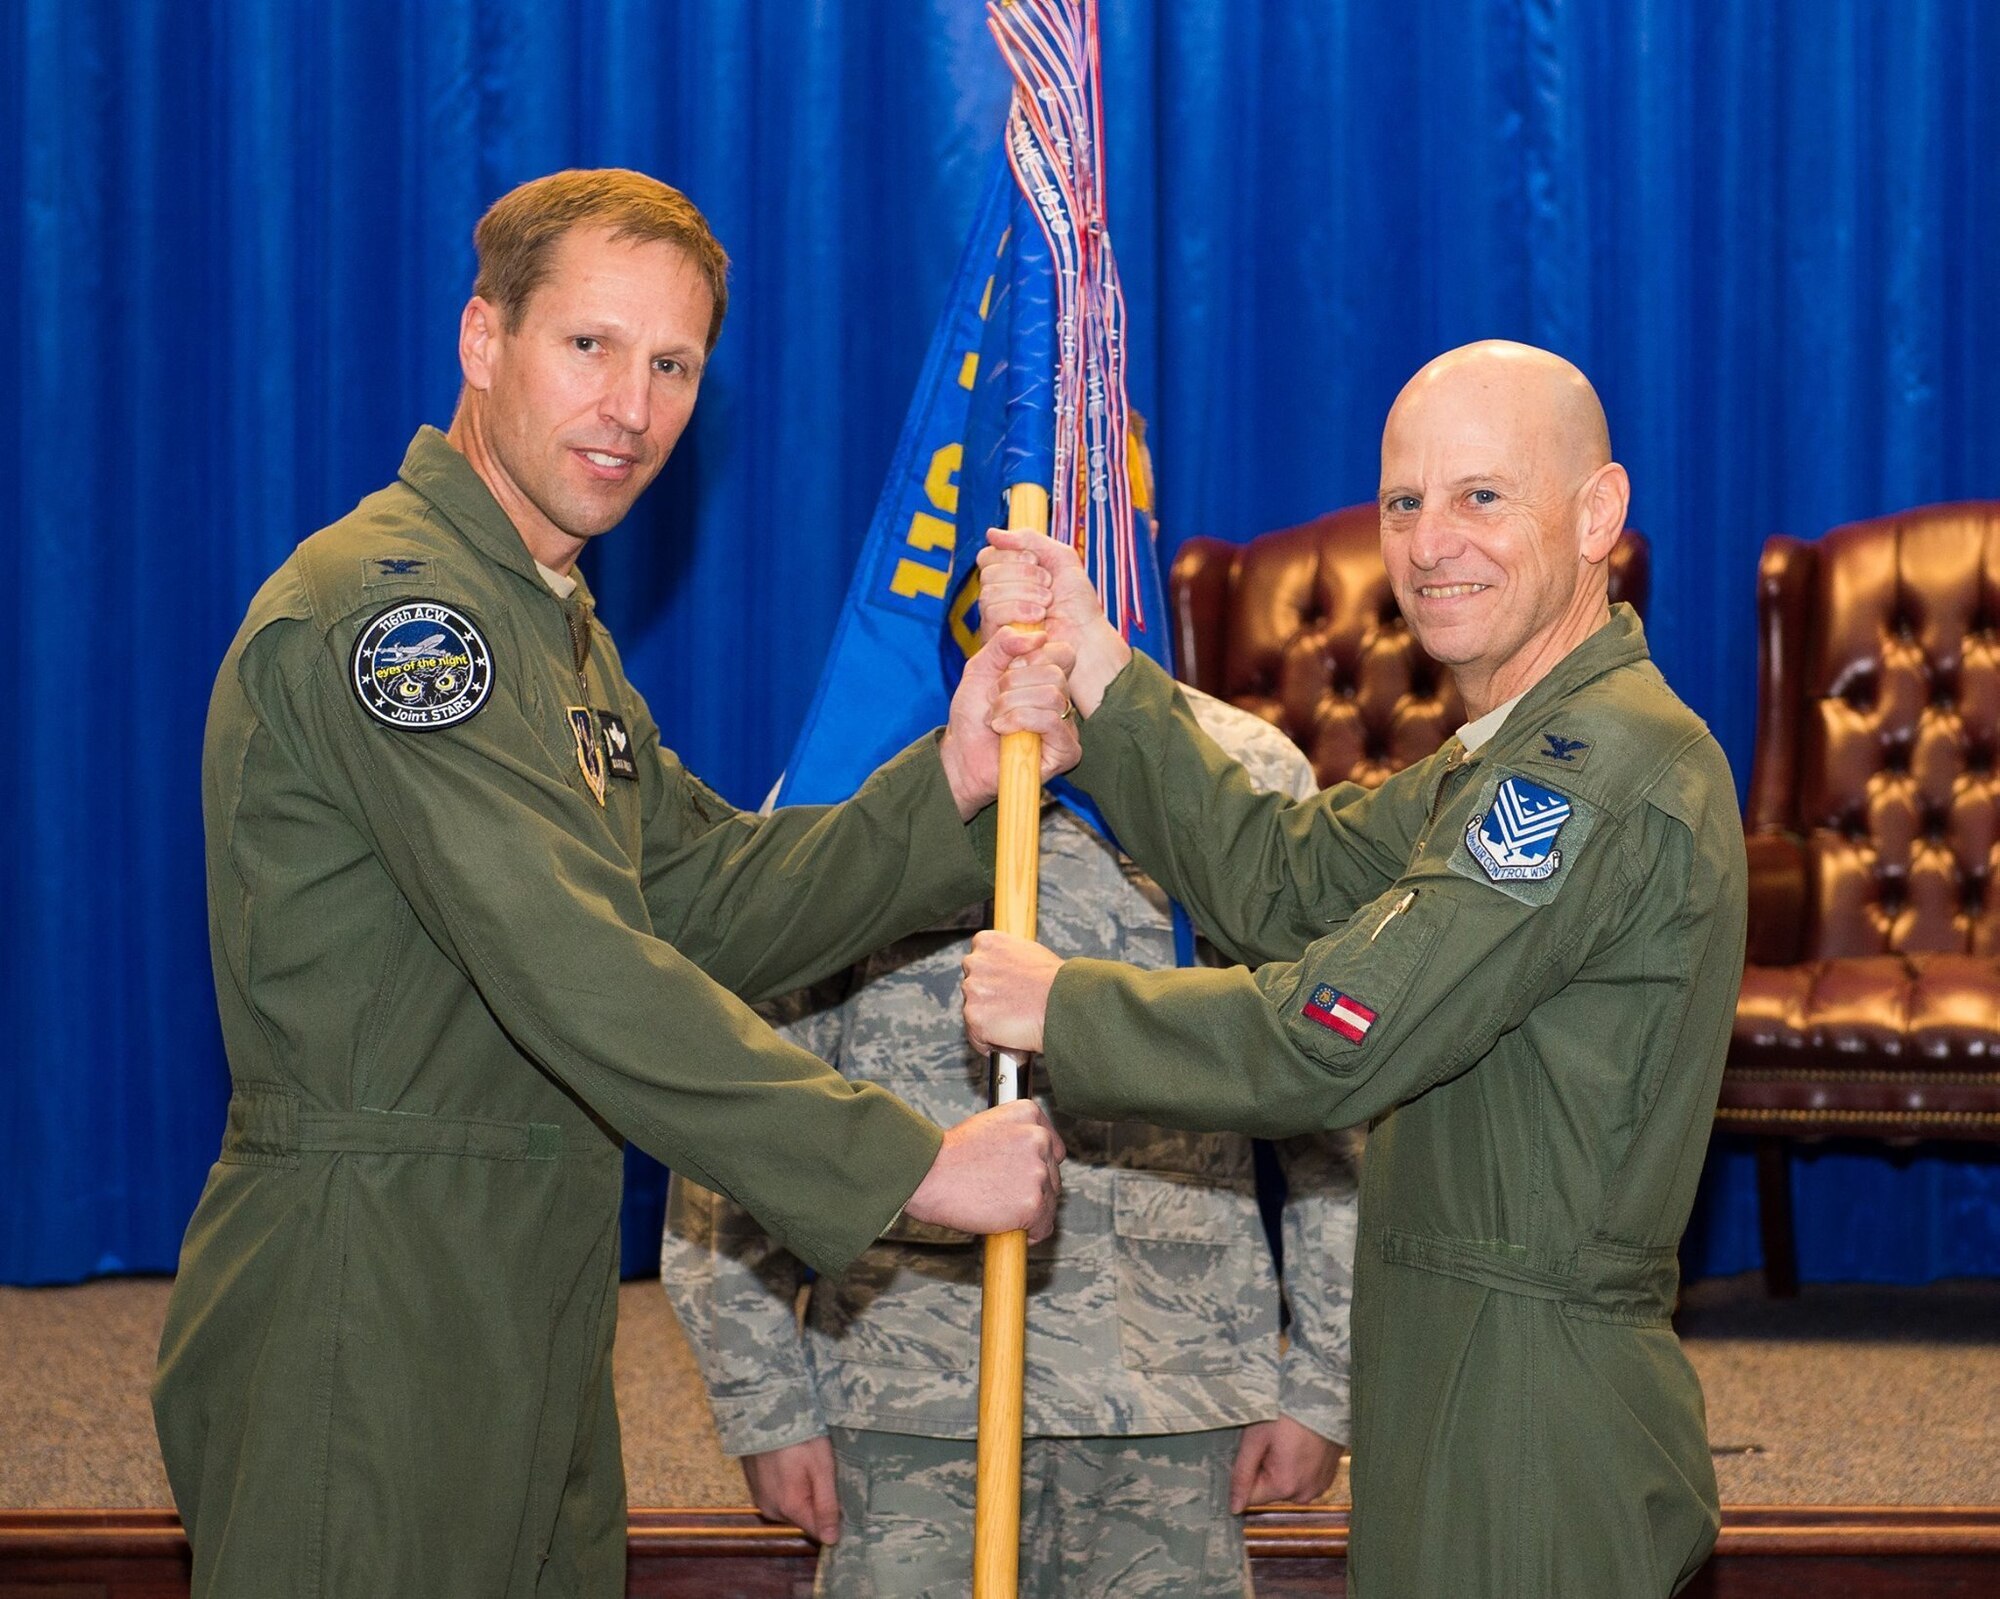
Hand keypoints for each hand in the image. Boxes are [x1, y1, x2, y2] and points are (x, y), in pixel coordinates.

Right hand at [742, 1436, 840, 1543]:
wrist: (765, 1411)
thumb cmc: (799, 1437)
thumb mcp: (821, 1467)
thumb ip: (826, 1505)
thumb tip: (832, 1541)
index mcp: (789, 1507)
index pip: (818, 1531)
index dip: (834, 1518)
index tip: (841, 1496)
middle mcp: (771, 1510)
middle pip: (804, 1518)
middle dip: (817, 1501)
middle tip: (823, 1472)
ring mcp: (761, 1499)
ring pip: (792, 1507)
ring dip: (803, 1493)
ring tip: (806, 1465)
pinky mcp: (756, 1488)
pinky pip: (779, 1497)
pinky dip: (789, 1486)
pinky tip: (792, 1465)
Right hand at [903, 1100, 1065, 1240]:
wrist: (927, 1174)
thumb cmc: (948, 1156)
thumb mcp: (987, 1128)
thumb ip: (1014, 1138)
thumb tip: (1026, 1163)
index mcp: (1029, 1114)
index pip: (1053, 1147)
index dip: (1037, 1167)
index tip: (1022, 1178)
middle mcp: (1039, 1138)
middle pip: (1053, 1176)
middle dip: (1033, 1190)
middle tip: (1002, 1196)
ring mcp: (1038, 1171)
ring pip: (1050, 1202)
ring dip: (1030, 1211)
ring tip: (998, 1210)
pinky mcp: (1034, 1203)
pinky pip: (1043, 1227)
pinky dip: (1029, 1233)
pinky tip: (1006, 1226)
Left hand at [938, 630, 1080, 817]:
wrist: (961, 756)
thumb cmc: (972, 716)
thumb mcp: (980, 669)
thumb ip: (1003, 644)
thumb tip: (1037, 635)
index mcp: (1047, 678)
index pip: (1062, 652)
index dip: (1031, 657)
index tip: (1006, 671)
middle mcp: (1062, 701)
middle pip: (1055, 673)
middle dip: (1013, 684)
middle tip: (994, 700)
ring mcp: (1067, 727)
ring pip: (1052, 696)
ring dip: (1011, 704)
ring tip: (995, 718)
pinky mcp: (1066, 751)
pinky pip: (1051, 721)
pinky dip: (1020, 720)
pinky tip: (1003, 730)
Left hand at [960, 929, 1063, 1054]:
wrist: (1063, 1002)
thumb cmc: (1056, 981)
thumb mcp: (1030, 954)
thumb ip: (1007, 959)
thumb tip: (1005, 970)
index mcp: (987, 942)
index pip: (977, 962)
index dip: (991, 979)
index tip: (1003, 989)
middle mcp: (975, 962)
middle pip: (972, 986)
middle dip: (987, 998)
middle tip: (1011, 1007)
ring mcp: (972, 990)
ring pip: (972, 1011)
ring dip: (988, 1020)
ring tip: (1014, 1022)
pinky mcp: (974, 1016)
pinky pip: (976, 1035)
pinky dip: (989, 1041)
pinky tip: (1008, 1036)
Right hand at [976, 527, 1130, 715]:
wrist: (1086, 636)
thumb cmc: (1077, 602)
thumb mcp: (1060, 558)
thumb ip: (1029, 539)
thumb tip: (991, 533)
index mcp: (1010, 575)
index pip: (989, 555)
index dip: (1013, 554)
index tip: (1038, 562)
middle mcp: (998, 595)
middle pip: (988, 571)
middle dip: (1024, 575)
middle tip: (1049, 587)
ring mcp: (995, 618)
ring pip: (989, 592)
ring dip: (1025, 593)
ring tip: (1047, 604)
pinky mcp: (996, 638)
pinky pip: (992, 613)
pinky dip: (1019, 610)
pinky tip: (1039, 619)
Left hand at [1228, 1416, 1344, 1512]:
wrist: (1323, 1397)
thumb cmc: (1287, 1413)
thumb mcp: (1255, 1439)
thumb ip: (1242, 1474)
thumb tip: (1235, 1508)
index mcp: (1285, 1486)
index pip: (1252, 1497)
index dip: (1248, 1472)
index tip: (1256, 1449)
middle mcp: (1305, 1494)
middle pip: (1271, 1491)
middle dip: (1266, 1469)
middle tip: (1273, 1441)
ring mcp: (1320, 1486)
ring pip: (1287, 1484)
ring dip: (1282, 1467)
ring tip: (1288, 1440)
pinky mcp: (1329, 1477)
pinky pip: (1304, 1479)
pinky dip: (1298, 1465)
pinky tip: (1300, 1444)